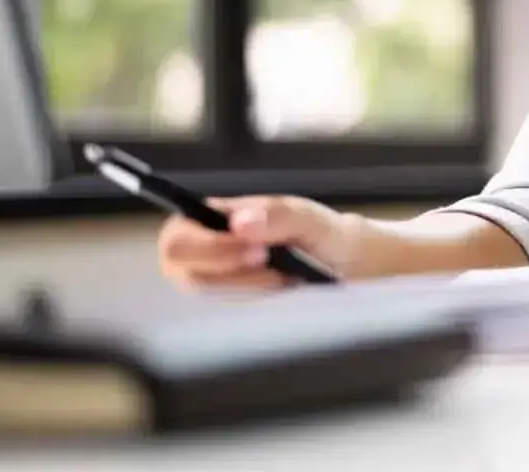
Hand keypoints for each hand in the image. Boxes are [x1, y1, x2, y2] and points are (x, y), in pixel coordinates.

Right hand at [157, 196, 364, 291]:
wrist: (351, 266)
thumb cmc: (324, 235)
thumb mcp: (311, 219)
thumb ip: (279, 215)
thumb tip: (240, 222)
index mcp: (219, 218)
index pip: (178, 235)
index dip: (207, 247)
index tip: (257, 251)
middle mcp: (209, 249)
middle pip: (182, 270)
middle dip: (228, 270)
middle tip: (270, 262)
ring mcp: (219, 281)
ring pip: (206, 296)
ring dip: (249, 287)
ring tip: (285, 275)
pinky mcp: (233, 305)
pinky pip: (225, 313)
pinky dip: (256, 302)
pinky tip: (282, 290)